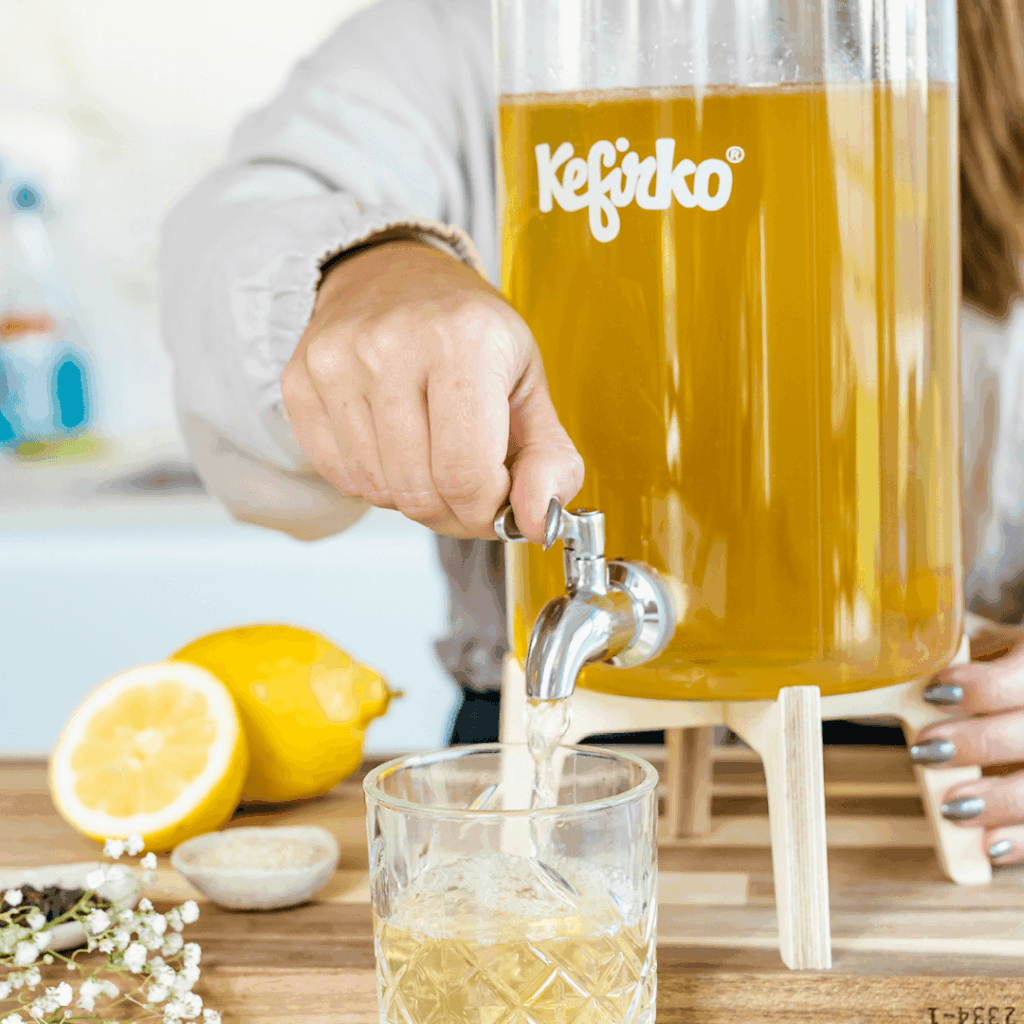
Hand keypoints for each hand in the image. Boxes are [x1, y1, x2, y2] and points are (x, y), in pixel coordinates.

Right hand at [281, 238, 583, 541]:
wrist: (395, 274)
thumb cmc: (469, 332)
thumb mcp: (530, 385)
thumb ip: (549, 460)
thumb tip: (535, 519)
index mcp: (464, 340)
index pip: (466, 475)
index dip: (487, 512)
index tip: (497, 504)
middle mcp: (393, 344)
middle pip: (419, 491)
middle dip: (452, 511)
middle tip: (467, 490)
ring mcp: (337, 361)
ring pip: (378, 489)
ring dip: (412, 496)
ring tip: (430, 457)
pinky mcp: (300, 379)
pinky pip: (339, 476)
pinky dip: (372, 480)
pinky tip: (392, 445)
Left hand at [912, 614, 1023, 864]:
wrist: (1012, 697)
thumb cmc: (991, 664)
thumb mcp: (974, 643)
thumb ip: (942, 646)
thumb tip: (880, 650)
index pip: (1023, 672)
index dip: (985, 686)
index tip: (935, 693)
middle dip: (977, 744)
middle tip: (926, 750)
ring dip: (1000, 800)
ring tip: (952, 807)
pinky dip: (1020, 839)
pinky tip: (990, 846)